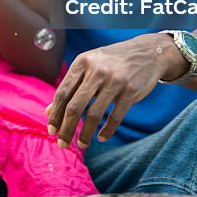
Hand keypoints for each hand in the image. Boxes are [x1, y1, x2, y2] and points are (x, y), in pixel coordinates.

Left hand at [46, 35, 173, 148]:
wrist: (147, 52)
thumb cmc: (112, 61)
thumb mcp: (88, 66)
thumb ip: (70, 86)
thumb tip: (49, 111)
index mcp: (82, 62)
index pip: (63, 93)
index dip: (55, 114)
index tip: (51, 131)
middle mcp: (96, 70)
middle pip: (75, 106)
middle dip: (66, 129)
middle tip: (63, 144)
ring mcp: (115, 81)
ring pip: (94, 114)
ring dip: (86, 134)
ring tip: (82, 144)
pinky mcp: (131, 91)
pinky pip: (115, 117)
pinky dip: (107, 131)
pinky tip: (101, 138)